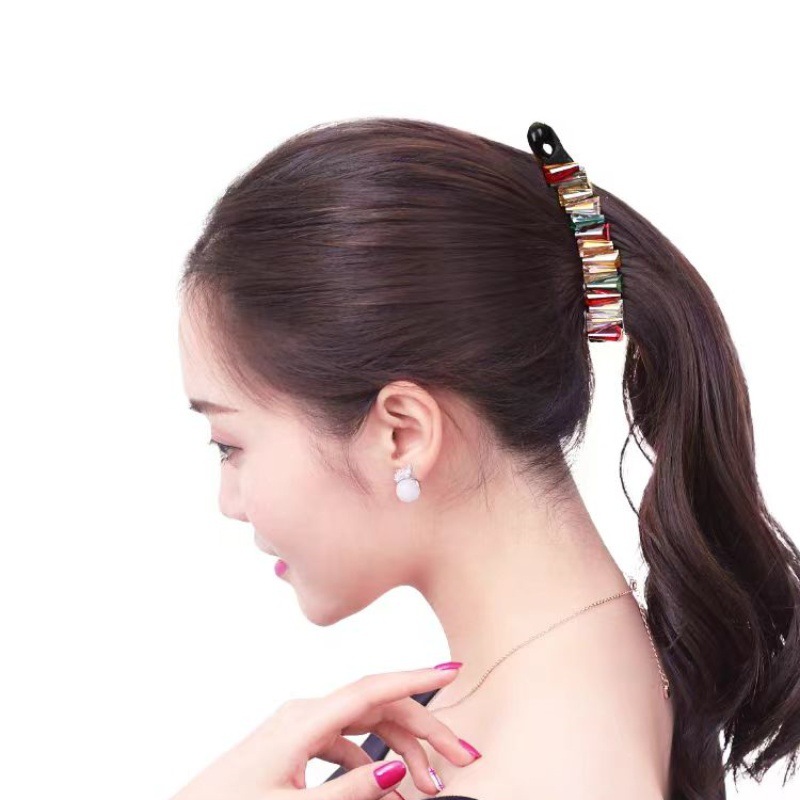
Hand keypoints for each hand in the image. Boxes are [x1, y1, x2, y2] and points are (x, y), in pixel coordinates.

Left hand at [169, 663, 479, 799]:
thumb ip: (346, 790)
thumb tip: (393, 772)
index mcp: (304, 720)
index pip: (372, 690)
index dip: (415, 677)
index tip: (451, 670)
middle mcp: (305, 714)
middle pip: (378, 708)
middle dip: (423, 730)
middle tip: (460, 756)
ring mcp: (300, 727)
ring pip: (365, 727)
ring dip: (400, 751)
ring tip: (427, 785)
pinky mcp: (295, 744)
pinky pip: (345, 744)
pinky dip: (371, 763)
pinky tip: (386, 788)